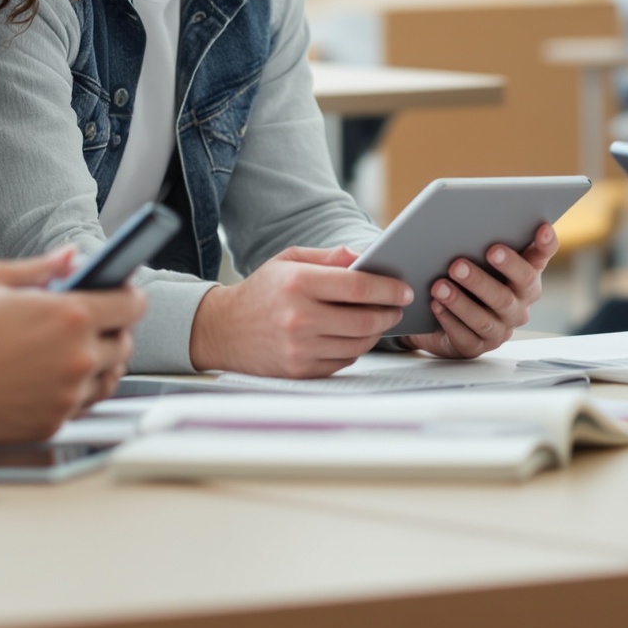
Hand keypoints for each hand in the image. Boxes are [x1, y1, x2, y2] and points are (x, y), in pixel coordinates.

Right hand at [0, 253, 144, 439]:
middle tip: (97, 327)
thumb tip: (71, 257)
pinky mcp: (55, 421)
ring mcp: (68, 394)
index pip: (131, 305)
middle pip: (124, 345)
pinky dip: (76, 392)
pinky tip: (58, 379)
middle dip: (114, 333)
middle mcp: (78, 357)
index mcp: (71, 315)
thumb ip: (40, 267)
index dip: (131, 297)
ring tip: (78, 354)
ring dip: (100, 365)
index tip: (126, 296)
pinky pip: (82, 405)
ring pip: (108, 379)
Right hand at [187, 246, 410, 376]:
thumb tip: (364, 258)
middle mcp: (299, 318)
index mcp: (298, 283)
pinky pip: (343, 361)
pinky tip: (355, 335)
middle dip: (389, 312)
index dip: (388, 288)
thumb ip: (328, 257)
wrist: (224, 330)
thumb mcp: (288, 260)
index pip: (358, 286)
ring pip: (358, 344)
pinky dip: (355, 348)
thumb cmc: (261, 292)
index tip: (403, 289)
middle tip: (397, 306)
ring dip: (375, 332)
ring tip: (379, 319)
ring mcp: (300, 348)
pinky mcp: (300, 370)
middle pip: (365, 319)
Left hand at [407, 224, 558, 357]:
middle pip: (508, 294)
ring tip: (438, 286)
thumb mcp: (476, 257)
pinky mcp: (477, 346)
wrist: (441, 317)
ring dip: (460, 301)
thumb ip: (481, 240)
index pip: (540, 258)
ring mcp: (501, 329)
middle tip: (458, 264)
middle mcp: (519, 304)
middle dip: (483, 279)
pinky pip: (465, 336)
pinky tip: (436, 306)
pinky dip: (449, 320)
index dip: (544, 245)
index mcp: (525, 276)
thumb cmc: (466, 277)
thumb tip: (467, 220)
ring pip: (484, 317)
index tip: (541, 228)